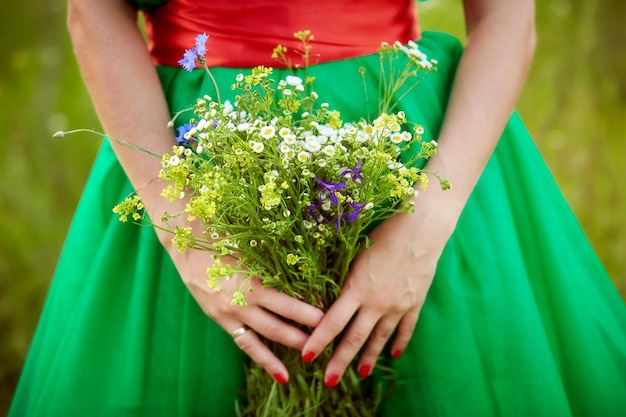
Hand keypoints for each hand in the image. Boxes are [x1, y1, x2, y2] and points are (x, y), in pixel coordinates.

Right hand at [173, 248, 324, 383]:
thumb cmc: (222, 238)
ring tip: (312, 354)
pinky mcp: (221, 319)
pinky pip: (246, 344)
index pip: (288, 301)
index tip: (330, 310)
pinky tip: (281, 375)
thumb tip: (303, 270)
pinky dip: (264, 360)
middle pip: (281, 321)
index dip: (310, 309)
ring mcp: (230, 312)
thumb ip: (273, 262)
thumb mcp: (250, 246)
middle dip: (306, 331)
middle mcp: (242, 300)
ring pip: (267, 336)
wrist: (186, 244)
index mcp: (252, 280)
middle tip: (328, 337)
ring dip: (290, 344)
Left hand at [300, 208, 448, 386]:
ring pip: (379, 338)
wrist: (420, 229)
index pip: (332, 322)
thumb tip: (326, 298)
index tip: (306, 357)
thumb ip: (344, 279)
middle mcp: (376, 302)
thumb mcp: (355, 255)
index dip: (318, 341)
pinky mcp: (414, 302)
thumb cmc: (382, 234)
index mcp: (356, 288)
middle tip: (328, 382)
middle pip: (355, 338)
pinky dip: (399, 343)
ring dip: (369, 358)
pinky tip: (394, 355)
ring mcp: (397, 305)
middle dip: (340, 361)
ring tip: (361, 374)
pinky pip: (406, 329)